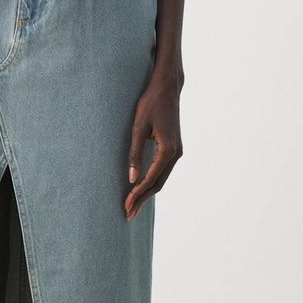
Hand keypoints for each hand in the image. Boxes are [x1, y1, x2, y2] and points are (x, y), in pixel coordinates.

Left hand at [124, 74, 182, 219]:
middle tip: (128, 214)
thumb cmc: (150, 104)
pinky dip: (152, 182)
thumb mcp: (138, 128)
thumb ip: (135, 154)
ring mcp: (177, 152)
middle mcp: (176, 154)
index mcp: (167, 150)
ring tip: (133, 206)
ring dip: (147, 193)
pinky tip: (142, 190)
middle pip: (158, 184)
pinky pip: (163, 171)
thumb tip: (131, 179)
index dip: (137, 194)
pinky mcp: (174, 149)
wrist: (167, 88)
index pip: (150, 179)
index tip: (125, 205)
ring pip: (161, 179)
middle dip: (142, 200)